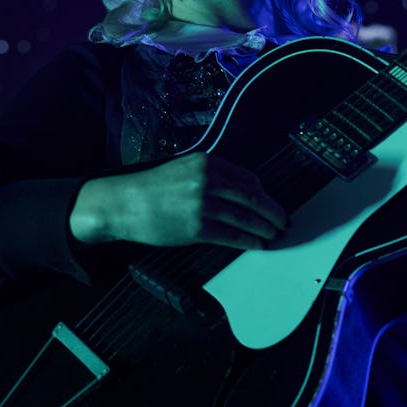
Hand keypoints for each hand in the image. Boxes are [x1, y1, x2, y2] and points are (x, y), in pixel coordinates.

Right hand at [70, 153, 288, 248]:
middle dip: (272, 211)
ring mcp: (202, 205)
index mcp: (206, 162)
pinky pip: (231, 235)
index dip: (265, 192)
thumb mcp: (182, 168)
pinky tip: (257, 244)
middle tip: (283, 220)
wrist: (123, 202)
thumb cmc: (150, 188)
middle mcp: (207, 180)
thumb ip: (210, 175)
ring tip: (273, 234)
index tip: (271, 201)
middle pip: (252, 196)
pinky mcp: (196, 228)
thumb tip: (239, 192)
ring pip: (245, 217)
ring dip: (264, 227)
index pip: (247, 177)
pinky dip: (248, 240)